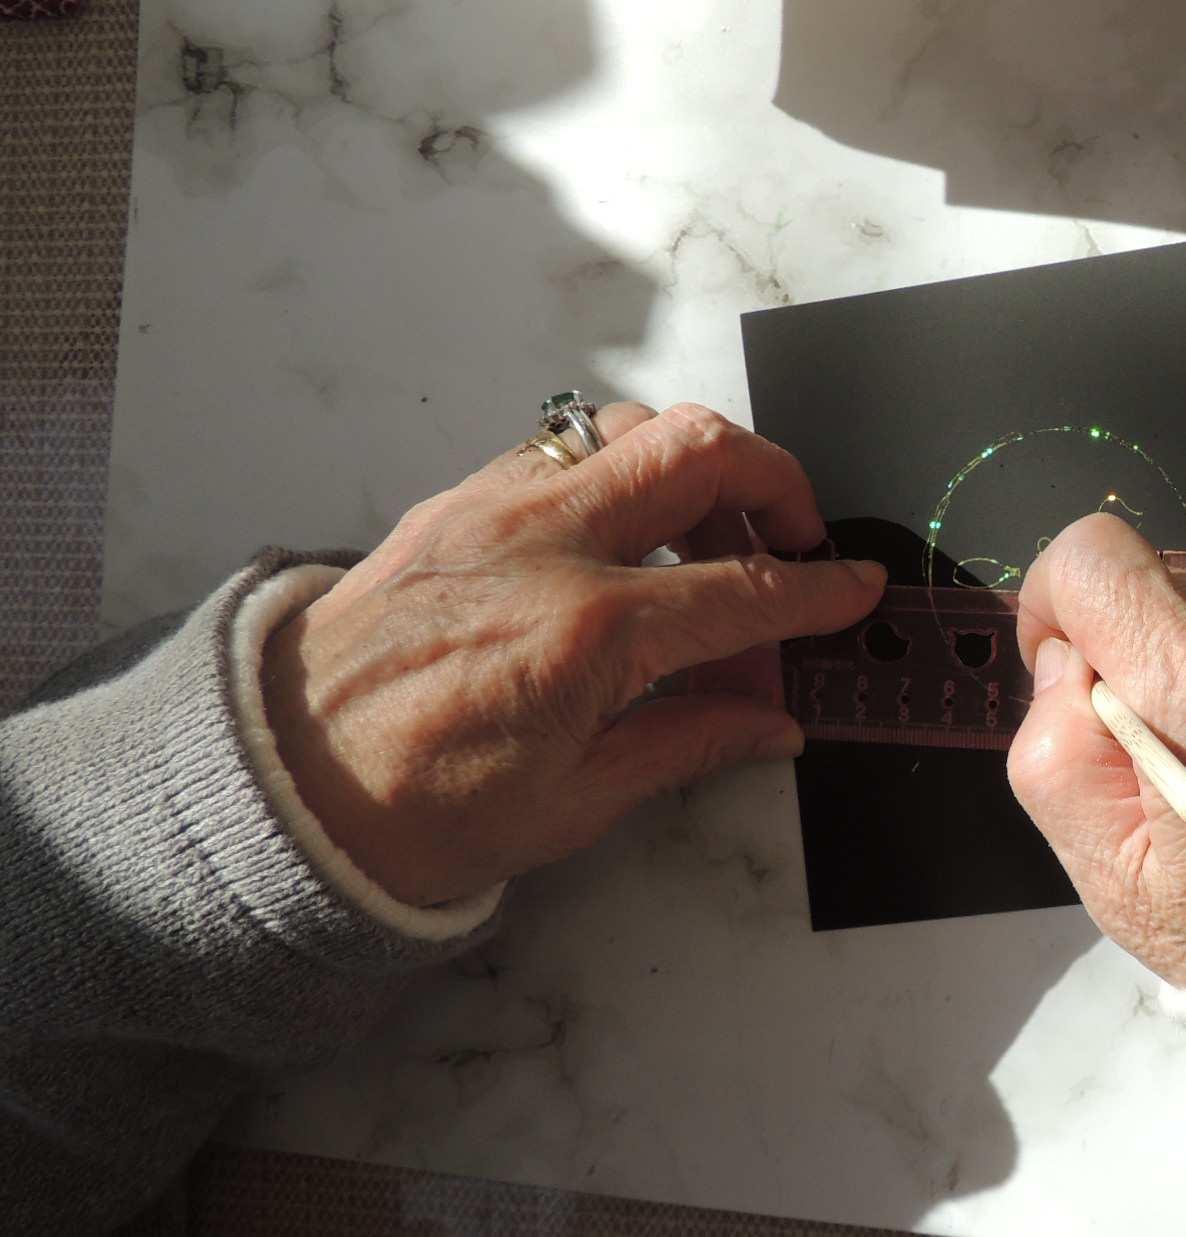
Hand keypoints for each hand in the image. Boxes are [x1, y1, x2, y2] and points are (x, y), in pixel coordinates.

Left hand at [261, 402, 885, 906]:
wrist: (281, 788)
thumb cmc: (412, 810)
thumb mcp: (577, 803)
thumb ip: (692, 743)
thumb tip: (771, 723)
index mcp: (587, 633)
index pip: (745, 591)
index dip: (819, 591)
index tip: (854, 588)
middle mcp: (544, 545)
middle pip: (700, 450)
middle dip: (776, 483)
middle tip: (796, 541)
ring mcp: (493, 509)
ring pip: (630, 425)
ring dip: (695, 468)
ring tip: (710, 545)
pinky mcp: (454, 503)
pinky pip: (562, 448)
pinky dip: (617, 473)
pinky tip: (626, 542)